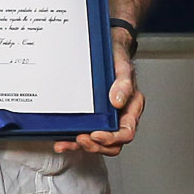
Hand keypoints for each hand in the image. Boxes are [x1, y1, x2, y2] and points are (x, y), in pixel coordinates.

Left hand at [57, 30, 143, 155]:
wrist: (107, 48)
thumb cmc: (118, 58)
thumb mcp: (122, 67)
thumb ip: (124, 84)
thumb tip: (118, 101)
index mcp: (131, 108)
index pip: (126, 132)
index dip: (112, 138)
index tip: (97, 134)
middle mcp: (119, 116)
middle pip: (113, 143)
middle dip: (96, 145)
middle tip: (81, 139)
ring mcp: (106, 118)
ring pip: (98, 143)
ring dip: (82, 146)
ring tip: (67, 142)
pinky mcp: (92, 117)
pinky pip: (84, 133)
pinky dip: (73, 140)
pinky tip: (62, 140)